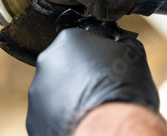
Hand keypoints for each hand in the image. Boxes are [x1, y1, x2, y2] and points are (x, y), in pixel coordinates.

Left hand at [26, 27, 159, 135]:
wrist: (112, 126)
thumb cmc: (122, 91)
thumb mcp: (131, 54)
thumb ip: (118, 43)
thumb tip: (120, 43)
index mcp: (68, 40)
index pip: (78, 41)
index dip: (92, 54)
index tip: (100, 65)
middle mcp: (47, 61)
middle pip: (62, 64)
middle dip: (76, 73)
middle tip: (94, 85)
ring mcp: (38, 89)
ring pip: (53, 88)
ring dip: (67, 94)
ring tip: (88, 105)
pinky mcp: (35, 116)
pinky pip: (48, 111)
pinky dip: (61, 114)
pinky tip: (78, 117)